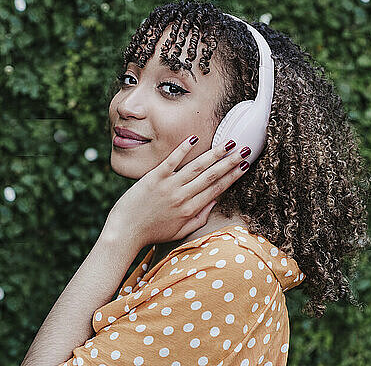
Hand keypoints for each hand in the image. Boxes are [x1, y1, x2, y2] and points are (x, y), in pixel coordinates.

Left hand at [103, 135, 250, 249]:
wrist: (125, 232)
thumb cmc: (152, 233)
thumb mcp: (179, 232)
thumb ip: (199, 219)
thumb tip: (214, 202)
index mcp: (190, 210)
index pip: (217, 190)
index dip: (233, 177)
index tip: (245, 165)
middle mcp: (182, 197)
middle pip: (211, 176)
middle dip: (230, 162)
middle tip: (245, 149)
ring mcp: (169, 186)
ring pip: (196, 167)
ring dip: (214, 154)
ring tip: (228, 143)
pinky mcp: (154, 178)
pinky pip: (172, 161)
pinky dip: (183, 149)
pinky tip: (194, 138)